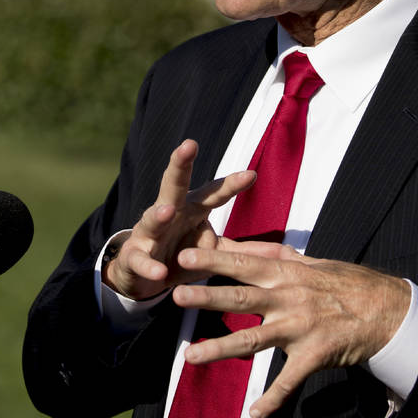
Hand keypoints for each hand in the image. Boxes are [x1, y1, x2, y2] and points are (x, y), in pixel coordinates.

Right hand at [102, 140, 255, 300]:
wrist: (143, 274)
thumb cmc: (183, 253)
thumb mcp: (215, 251)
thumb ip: (245, 251)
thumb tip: (283, 253)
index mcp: (193, 208)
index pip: (214, 192)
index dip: (232, 184)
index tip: (251, 174)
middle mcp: (170, 211)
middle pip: (175, 183)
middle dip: (181, 163)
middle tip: (189, 144)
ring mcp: (149, 231)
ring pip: (153, 217)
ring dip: (159, 215)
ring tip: (166, 211)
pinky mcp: (134, 254)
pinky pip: (141, 259)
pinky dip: (149, 266)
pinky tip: (158, 272)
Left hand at [172, 242, 410, 417]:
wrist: (386, 309)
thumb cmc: (345, 283)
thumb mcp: (310, 262)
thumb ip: (273, 257)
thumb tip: (238, 245)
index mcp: (286, 274)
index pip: (243, 264)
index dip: (213, 260)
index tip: (184, 258)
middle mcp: (289, 298)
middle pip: (241, 298)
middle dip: (208, 297)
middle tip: (177, 296)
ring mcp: (300, 328)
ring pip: (254, 340)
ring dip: (220, 348)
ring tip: (190, 355)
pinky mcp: (314, 355)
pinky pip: (288, 381)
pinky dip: (271, 399)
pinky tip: (252, 414)